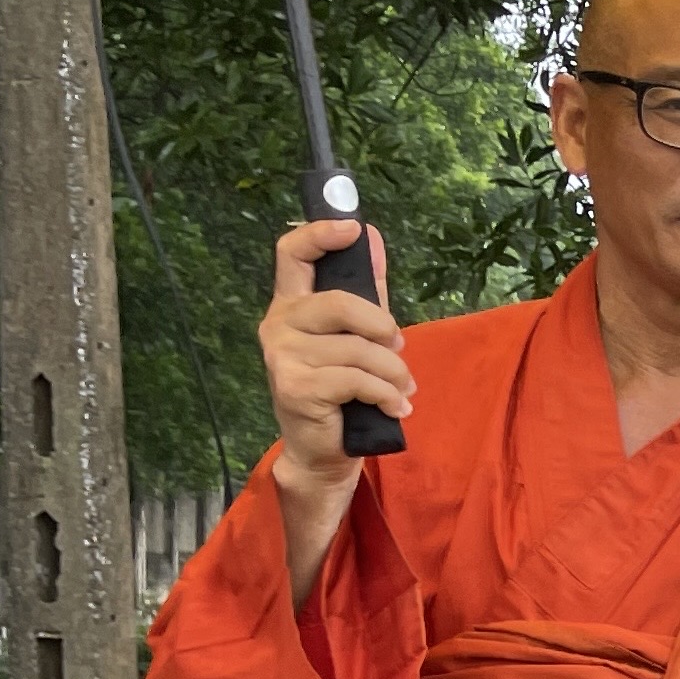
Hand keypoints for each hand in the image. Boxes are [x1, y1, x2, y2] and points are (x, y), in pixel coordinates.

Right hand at [260, 219, 410, 601]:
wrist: (325, 450)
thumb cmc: (342, 388)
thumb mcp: (356, 334)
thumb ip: (364, 287)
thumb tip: (371, 234)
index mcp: (291, 305)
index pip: (292, 254)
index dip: (319, 234)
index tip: (351, 228)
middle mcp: (278, 325)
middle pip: (338, 302)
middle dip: (382, 326)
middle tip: (398, 347)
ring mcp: (282, 357)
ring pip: (357, 348)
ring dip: (393, 370)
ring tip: (401, 389)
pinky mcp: (295, 387)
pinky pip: (356, 378)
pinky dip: (386, 393)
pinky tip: (395, 407)